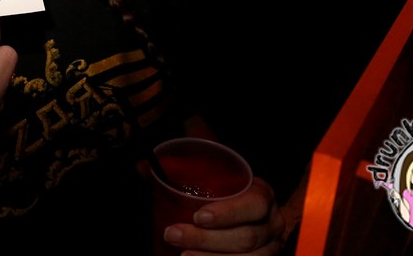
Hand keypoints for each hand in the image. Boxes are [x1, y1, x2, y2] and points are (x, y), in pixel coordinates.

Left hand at [161, 177, 285, 254]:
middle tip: (172, 234)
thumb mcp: (211, 176)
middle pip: (244, 238)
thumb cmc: (224, 195)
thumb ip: (182, 166)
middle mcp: (272, 225)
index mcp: (262, 196)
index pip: (253, 204)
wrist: (244, 217)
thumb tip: (141, 166)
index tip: (198, 216)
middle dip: (205, 239)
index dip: (227, 212)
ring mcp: (270, 249)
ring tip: (182, 255)